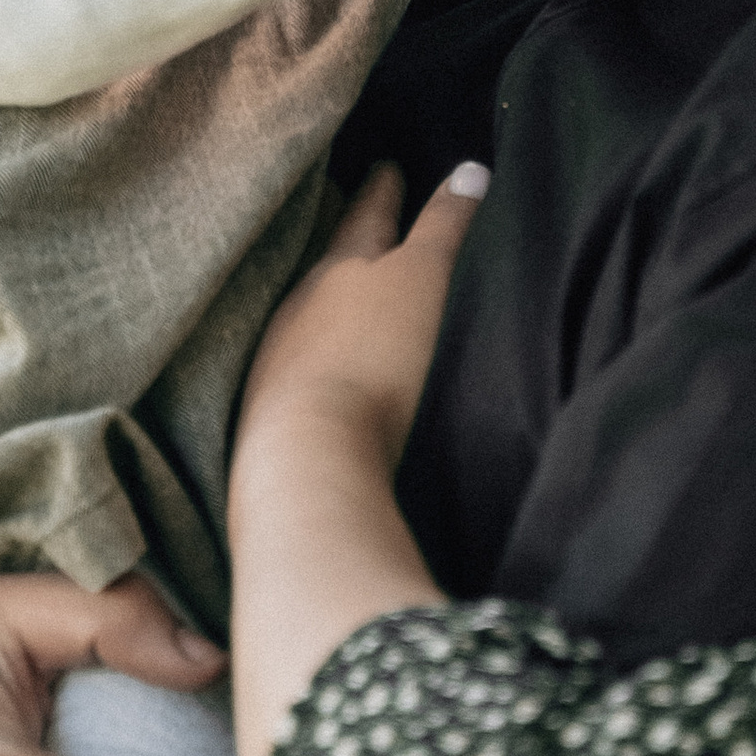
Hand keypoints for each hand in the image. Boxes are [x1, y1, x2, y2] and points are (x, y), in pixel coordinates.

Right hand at [226, 168, 481, 755]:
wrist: (302, 481)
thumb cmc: (287, 510)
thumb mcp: (287, 501)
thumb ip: (300, 524)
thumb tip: (291, 590)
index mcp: (279, 357)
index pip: (293, 299)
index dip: (309, 268)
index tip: (318, 235)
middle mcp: (311, 315)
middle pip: (329, 245)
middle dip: (348, 209)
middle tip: (361, 168)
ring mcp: (360, 294)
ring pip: (379, 229)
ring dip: (398, 202)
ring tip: (413, 165)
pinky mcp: (412, 286)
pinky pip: (438, 226)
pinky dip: (455, 201)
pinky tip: (476, 173)